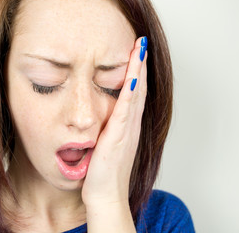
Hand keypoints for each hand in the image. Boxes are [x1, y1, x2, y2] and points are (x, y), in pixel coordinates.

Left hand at [82, 36, 147, 206]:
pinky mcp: (118, 138)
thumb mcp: (104, 145)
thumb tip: (97, 119)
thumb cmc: (103, 173)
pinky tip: (132, 77)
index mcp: (126, 126)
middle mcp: (130, 126)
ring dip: (138, 72)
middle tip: (141, 43)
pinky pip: (126, 111)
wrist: (105, 195)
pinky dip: (130, 93)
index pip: (133, 94)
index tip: (134, 54)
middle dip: (139, 65)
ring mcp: (127, 131)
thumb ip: (105, 130)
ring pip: (135, 95)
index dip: (135, 72)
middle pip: (138, 89)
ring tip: (139, 50)